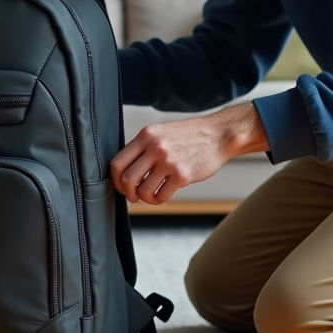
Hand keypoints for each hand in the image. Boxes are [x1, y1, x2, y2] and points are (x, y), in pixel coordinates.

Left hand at [109, 102, 268, 204]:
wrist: (218, 135)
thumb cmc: (189, 136)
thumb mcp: (161, 133)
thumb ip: (143, 148)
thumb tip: (126, 172)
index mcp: (146, 136)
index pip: (117, 162)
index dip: (115, 180)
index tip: (121, 186)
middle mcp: (155, 147)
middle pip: (127, 179)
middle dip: (127, 193)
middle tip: (133, 196)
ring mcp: (168, 161)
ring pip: (142, 191)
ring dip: (144, 198)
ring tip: (150, 195)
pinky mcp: (182, 175)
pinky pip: (161, 196)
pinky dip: (158, 200)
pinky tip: (162, 194)